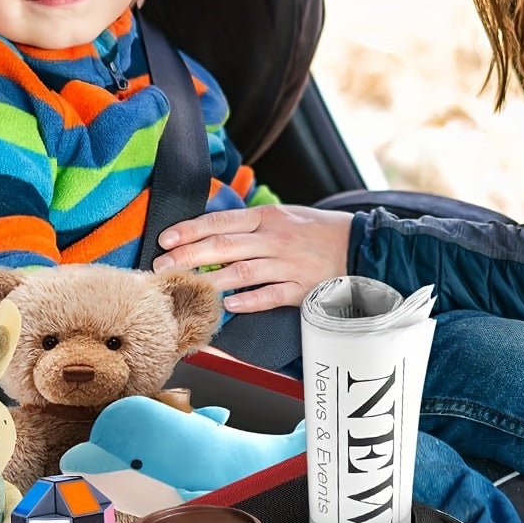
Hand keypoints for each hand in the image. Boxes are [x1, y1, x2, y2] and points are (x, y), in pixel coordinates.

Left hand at [151, 205, 352, 311]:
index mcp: (267, 218)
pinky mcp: (301, 288)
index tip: (165, 239)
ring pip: (243, 272)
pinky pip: (271, 295)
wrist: (360, 245)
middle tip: (162, 267)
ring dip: (211, 281)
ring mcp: (288, 264)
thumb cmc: (314, 231)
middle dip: (190, 256)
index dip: (190, 230)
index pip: (221, 221)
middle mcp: (274, 239)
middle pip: (225, 246)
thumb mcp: (282, 216)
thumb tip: (208, 231)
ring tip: (186, 288)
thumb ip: (249, 224)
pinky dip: (249, 301)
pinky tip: (227, 306)